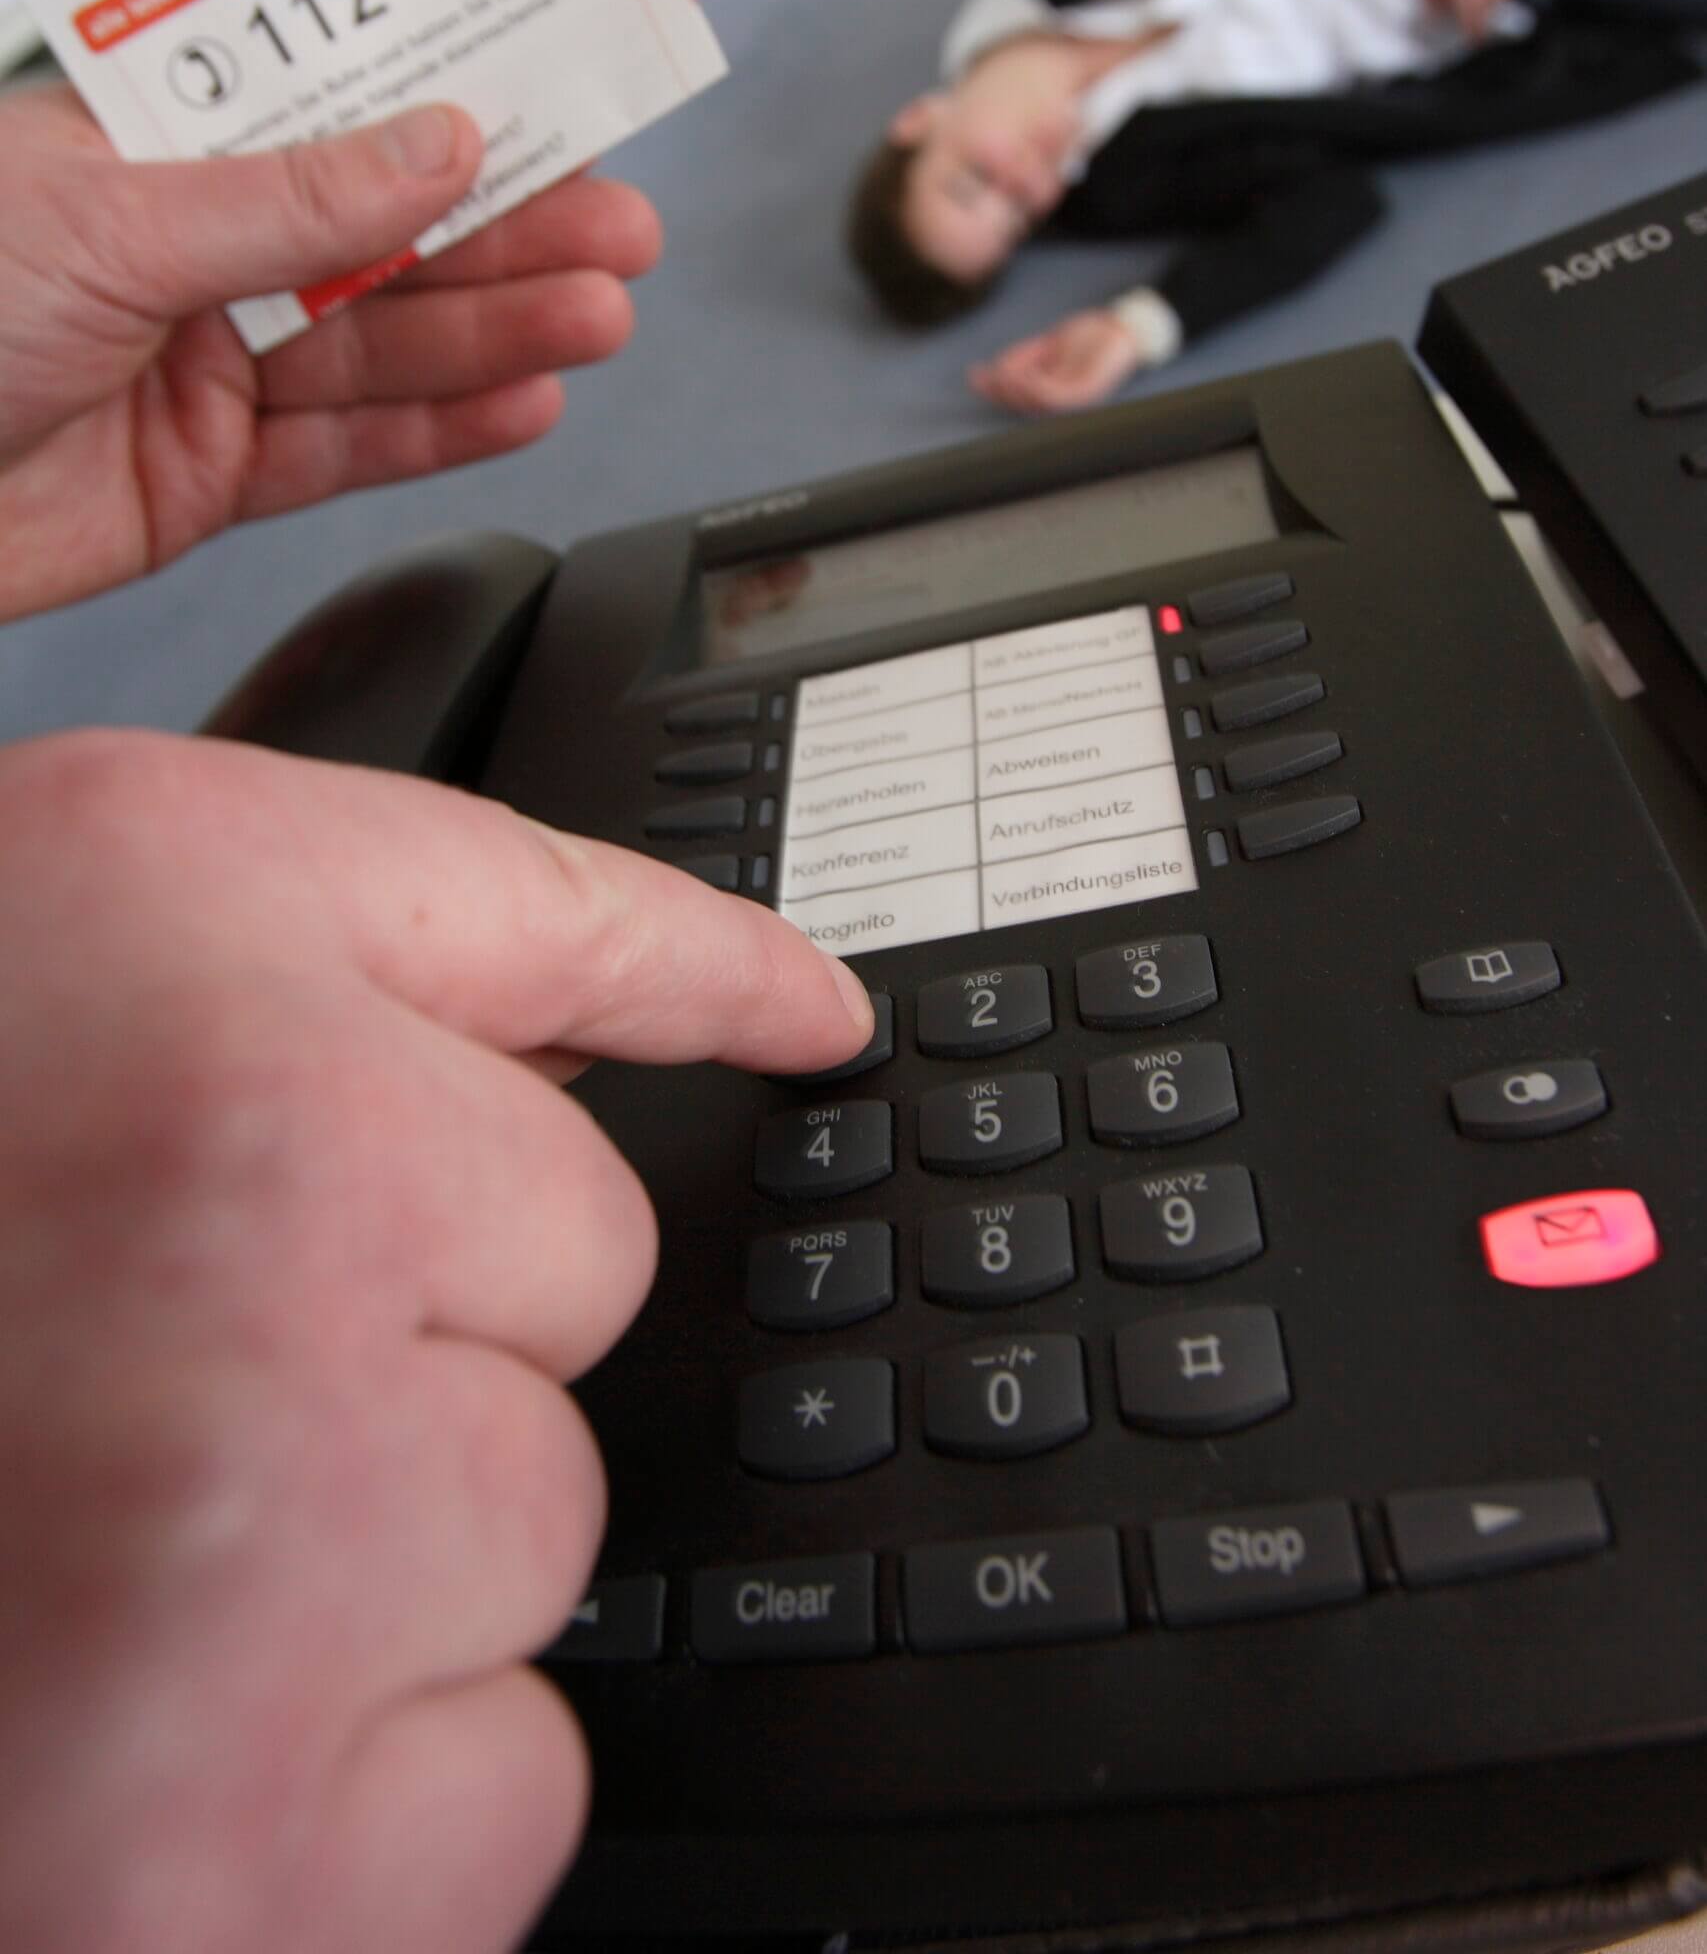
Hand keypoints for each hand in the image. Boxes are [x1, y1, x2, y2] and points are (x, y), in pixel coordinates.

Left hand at [0, 85, 661, 620]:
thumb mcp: (109, 222)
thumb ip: (292, 200)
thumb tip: (435, 145)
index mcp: (143, 145)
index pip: (328, 108)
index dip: (447, 103)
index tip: (558, 101)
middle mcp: (179, 249)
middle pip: (379, 233)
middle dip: (504, 230)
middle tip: (618, 227)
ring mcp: (198, 365)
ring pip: (379, 343)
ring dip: (494, 329)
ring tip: (598, 313)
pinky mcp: (204, 478)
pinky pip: (345, 449)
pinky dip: (436, 429)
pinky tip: (522, 400)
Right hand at [0, 728, 870, 1952]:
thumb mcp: (32, 957)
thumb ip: (345, 947)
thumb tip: (720, 997)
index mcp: (166, 939)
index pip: (573, 938)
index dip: (689, 973)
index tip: (794, 1016)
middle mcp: (247, 1194)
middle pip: (567, 1270)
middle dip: (397, 1333)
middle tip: (121, 1388)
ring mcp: (257, 1536)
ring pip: (529, 1537)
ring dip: (358, 1576)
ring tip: (85, 1576)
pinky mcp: (243, 1867)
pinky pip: (496, 1790)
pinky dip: (346, 1813)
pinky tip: (118, 1744)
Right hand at [969, 308, 1149, 413]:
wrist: (1121, 326)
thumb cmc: (1088, 336)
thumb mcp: (1046, 345)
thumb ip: (1022, 358)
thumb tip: (994, 370)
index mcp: (1050, 393)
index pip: (1016, 398)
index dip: (993, 390)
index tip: (974, 376)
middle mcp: (1063, 402)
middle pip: (1023, 406)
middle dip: (1000, 392)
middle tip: (985, 375)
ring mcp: (1076, 400)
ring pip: (1038, 405)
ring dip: (1016, 391)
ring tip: (1001, 375)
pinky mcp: (1088, 392)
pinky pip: (1058, 397)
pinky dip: (1037, 389)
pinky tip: (1024, 376)